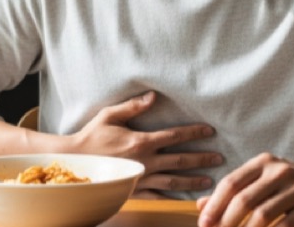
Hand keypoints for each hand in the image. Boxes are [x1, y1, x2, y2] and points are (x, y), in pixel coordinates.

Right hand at [70, 91, 221, 195]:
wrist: (74, 162)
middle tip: (220, 158)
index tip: (210, 131)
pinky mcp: (133, 190)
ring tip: (209, 181)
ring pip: (173, 181)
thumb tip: (153, 97)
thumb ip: (133, 107)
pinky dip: (172, 197)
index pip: (175, 136)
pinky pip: (157, 196)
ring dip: (192, 180)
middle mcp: (144, 161)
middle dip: (202, 158)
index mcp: (141, 141)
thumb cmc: (91, 136)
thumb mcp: (110, 115)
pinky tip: (183, 198)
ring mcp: (140, 178)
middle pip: (180, 160)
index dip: (194, 132)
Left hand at [195, 153, 293, 226]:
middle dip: (226, 222)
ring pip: (263, 215)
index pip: (231, 183)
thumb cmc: (292, 184)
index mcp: (263, 163)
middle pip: (244, 199)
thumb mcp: (263, 180)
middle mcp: (278, 171)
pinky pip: (285, 226)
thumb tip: (200, 205)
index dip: (214, 206)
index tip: (203, 224)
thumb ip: (235, 191)